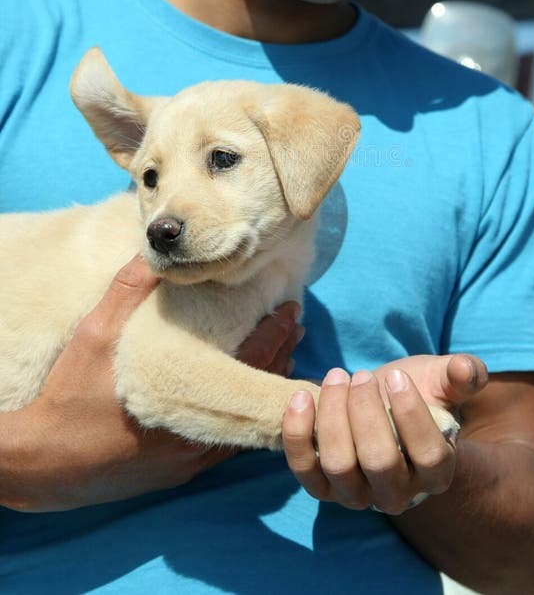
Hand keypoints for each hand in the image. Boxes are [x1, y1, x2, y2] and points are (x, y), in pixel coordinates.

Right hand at [1, 255, 303, 511]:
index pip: (248, 364)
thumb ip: (126, 294)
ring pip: (244, 423)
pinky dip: (242, 415)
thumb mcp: (94, 337)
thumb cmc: (69, 398)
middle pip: (254, 395)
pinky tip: (244, 396)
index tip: (292, 311)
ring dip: (263, 385)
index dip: (275, 335)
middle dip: (278, 355)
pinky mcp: (177, 474)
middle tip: (296, 326)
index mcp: (183, 401)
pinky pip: (225, 444)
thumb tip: (155, 255)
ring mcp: (187, 461)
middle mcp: (194, 439)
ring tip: (282, 353)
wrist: (41, 464)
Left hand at [282, 353, 487, 514]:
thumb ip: (461, 374)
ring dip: (333, 416)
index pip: (429, 455)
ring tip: (337, 377)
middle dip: (366, 412)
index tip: (396, 375)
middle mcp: (398, 493)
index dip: (412, 414)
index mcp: (436, 471)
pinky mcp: (323, 486)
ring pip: (340, 466)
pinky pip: (304, 470)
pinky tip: (302, 396)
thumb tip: (466, 369)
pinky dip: (298, 433)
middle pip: (380, 462)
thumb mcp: (441, 381)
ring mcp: (357, 494)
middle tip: (360, 375)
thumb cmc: (416, 394)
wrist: (382, 410)